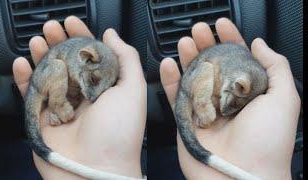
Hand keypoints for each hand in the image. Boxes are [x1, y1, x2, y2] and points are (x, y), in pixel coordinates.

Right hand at [13, 16, 145, 178]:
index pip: (92, 56)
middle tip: (52, 27)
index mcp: (106, 88)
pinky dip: (24, 78)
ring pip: (49, 75)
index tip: (73, 23)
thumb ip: (127, 59)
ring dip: (42, 55)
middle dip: (59, 42)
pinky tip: (23, 64)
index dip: (82, 37)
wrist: (96, 170)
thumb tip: (112, 35)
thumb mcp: (133, 90)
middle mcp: (85, 96)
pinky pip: (31, 95)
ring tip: (38, 40)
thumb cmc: (120, 133)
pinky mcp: (43, 119)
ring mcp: (63, 107)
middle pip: (69, 62)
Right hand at [160, 18, 299, 178]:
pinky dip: (169, 79)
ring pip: (192, 77)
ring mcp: (205, 109)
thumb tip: (259, 44)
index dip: (229, 39)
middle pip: (212, 65)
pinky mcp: (187, 119)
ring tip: (184, 42)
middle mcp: (225, 99)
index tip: (222, 25)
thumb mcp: (284, 99)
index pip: (237, 59)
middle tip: (199, 30)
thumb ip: (276, 67)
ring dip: (187, 57)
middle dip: (205, 44)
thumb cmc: (267, 143)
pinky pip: (175, 96)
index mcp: (248, 93)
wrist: (240, 177)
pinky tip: (168, 64)